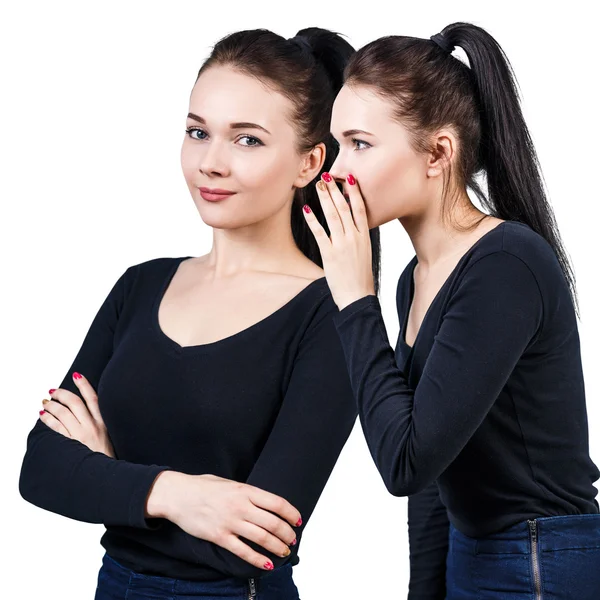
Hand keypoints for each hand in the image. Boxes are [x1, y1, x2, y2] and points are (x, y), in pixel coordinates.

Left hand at [40, 372, 114, 457]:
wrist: (105, 475)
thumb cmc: (105, 456)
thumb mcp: (109, 435)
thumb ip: (99, 422)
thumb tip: (85, 410)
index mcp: (104, 422)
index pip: (93, 398)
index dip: (84, 385)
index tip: (76, 375)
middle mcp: (93, 426)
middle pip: (75, 403)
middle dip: (62, 394)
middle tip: (53, 391)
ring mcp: (81, 435)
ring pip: (63, 413)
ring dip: (52, 405)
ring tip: (46, 403)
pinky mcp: (71, 445)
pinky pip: (56, 427)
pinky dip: (48, 419)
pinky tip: (43, 415)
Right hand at [146, 471, 301, 570]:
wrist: (177, 495)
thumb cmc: (202, 486)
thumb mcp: (229, 482)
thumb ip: (246, 492)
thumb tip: (261, 501)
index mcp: (245, 490)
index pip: (277, 503)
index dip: (291, 513)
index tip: (297, 520)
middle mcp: (241, 506)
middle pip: (273, 523)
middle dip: (287, 533)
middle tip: (292, 539)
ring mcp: (230, 522)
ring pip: (262, 538)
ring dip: (277, 547)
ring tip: (285, 551)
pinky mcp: (219, 537)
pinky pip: (243, 551)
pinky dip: (258, 559)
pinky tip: (267, 564)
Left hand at [303, 172, 374, 309]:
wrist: (358, 296)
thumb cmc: (360, 278)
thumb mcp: (363, 254)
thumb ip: (357, 239)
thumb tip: (350, 228)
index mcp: (364, 237)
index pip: (360, 208)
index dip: (354, 191)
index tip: (349, 178)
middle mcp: (354, 237)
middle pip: (344, 207)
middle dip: (335, 190)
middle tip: (327, 176)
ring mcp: (342, 245)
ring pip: (332, 216)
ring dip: (324, 198)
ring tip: (317, 185)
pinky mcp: (330, 254)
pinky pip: (319, 232)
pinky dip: (312, 219)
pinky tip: (306, 208)